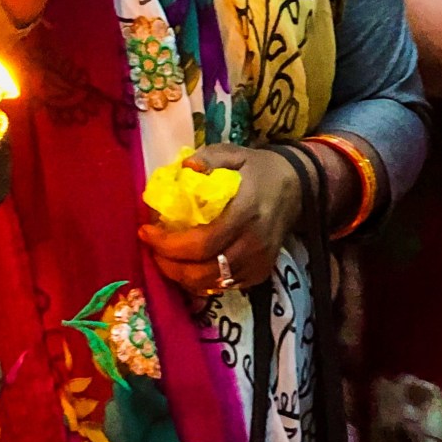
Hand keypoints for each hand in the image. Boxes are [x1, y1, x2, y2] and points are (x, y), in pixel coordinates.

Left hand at [138, 143, 301, 293]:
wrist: (296, 186)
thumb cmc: (258, 169)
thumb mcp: (234, 153)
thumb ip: (209, 158)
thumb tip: (185, 168)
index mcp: (245, 213)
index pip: (202, 243)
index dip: (169, 245)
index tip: (146, 231)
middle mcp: (253, 244)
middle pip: (203, 270)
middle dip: (169, 264)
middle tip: (150, 247)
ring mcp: (259, 262)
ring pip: (212, 284)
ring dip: (181, 276)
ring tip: (163, 257)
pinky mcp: (260, 273)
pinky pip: (225, 287)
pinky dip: (201, 282)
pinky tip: (186, 265)